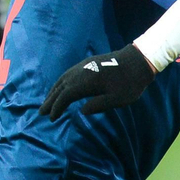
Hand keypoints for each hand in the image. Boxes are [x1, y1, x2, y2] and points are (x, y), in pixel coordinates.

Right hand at [40, 44, 155, 119]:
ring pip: (63, 79)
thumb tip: (81, 111)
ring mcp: (84, 66)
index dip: (56, 107)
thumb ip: (98, 105)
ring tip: (47, 102)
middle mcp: (82, 72)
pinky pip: (68, 73)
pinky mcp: (88, 63)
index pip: (65, 96)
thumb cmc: (130, 84)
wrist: (138, 61)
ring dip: (54, 91)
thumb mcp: (117, 99)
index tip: (51, 118)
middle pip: (60, 87)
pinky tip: (62, 88)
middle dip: (50, 100)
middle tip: (41, 113)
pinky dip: (61, 83)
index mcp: (87, 82)